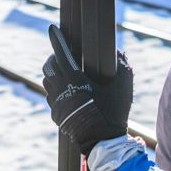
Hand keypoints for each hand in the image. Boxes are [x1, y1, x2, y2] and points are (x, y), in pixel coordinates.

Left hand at [42, 24, 132, 156]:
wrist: (104, 142)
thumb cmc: (114, 112)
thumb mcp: (123, 87)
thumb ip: (122, 65)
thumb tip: (118, 51)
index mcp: (75, 80)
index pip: (61, 53)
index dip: (56, 39)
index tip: (52, 28)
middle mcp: (61, 89)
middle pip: (49, 65)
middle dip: (55, 57)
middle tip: (65, 55)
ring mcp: (56, 102)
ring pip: (47, 80)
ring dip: (54, 73)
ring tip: (66, 72)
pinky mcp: (55, 113)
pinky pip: (50, 95)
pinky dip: (55, 89)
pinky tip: (67, 90)